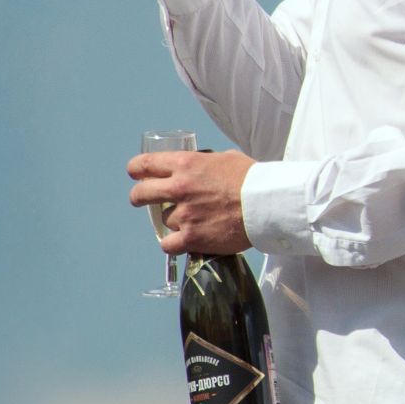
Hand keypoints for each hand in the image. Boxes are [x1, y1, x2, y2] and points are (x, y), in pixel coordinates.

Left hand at [129, 149, 254, 254]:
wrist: (268, 204)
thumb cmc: (252, 179)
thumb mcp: (226, 158)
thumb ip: (205, 163)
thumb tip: (200, 166)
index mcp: (186, 164)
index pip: (145, 164)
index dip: (137, 170)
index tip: (137, 174)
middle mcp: (180, 188)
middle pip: (141, 194)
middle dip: (139, 197)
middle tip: (143, 200)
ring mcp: (184, 214)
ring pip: (163, 221)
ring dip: (174, 221)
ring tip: (193, 221)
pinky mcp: (191, 238)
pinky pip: (168, 245)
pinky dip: (174, 244)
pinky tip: (184, 241)